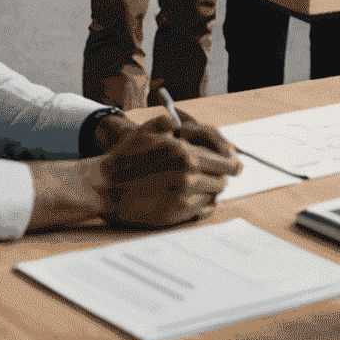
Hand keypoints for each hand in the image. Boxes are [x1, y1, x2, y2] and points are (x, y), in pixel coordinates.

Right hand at [28, 114, 240, 231]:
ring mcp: (183, 199)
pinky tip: (194, 198)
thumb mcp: (150, 129)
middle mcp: (189, 177)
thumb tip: (193, 129)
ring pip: (213, 197)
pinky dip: (202, 204)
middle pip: (223, 181)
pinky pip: (201, 211)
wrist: (105, 185)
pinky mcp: (175, 216)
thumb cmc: (126, 156)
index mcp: (186, 154)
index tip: (234, 164)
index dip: (231, 162)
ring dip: (211, 191)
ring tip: (203, 186)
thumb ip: (175, 123)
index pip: (225, 161)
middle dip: (221, 176)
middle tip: (217, 175)